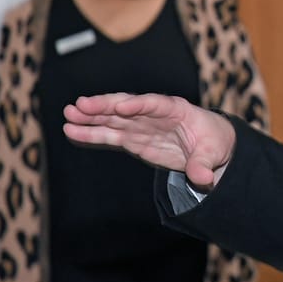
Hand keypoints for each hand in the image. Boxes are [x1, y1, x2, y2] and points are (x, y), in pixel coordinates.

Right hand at [63, 93, 235, 189]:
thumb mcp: (213, 152)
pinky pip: (110, 134)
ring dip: (91, 117)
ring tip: (68, 114)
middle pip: (127, 107)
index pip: (156, 104)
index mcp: (178, 110)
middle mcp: (155, 114)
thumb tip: (201, 177)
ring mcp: (142, 125)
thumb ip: (204, 163)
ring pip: (113, 119)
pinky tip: (72, 130)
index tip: (120, 107)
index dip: (139, 105)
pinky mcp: (134, 138)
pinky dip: (92, 132)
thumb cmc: (214, 142)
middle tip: (80, 105)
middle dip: (105, 106)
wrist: (211, 146)